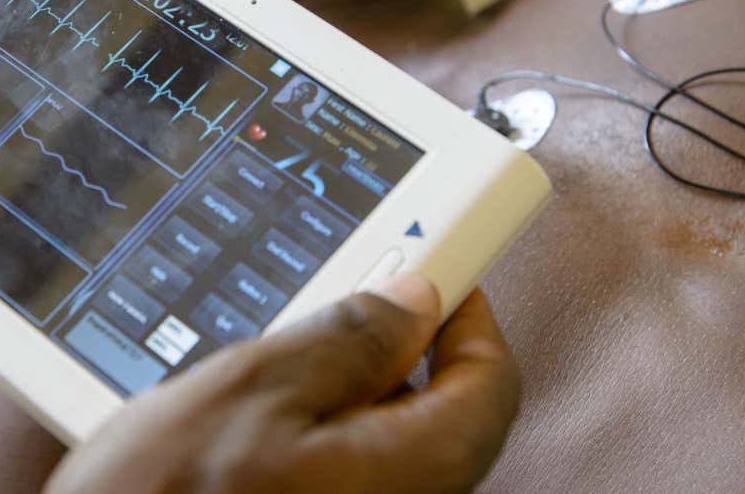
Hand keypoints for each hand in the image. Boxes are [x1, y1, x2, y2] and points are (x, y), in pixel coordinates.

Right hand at [45, 276, 520, 493]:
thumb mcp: (252, 388)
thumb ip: (348, 341)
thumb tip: (412, 298)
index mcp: (411, 470)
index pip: (493, 382)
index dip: (465, 313)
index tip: (427, 273)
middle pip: (444, 410)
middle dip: (395, 348)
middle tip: (332, 307)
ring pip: (388, 438)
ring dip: (345, 388)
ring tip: (269, 366)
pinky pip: (349, 468)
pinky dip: (317, 429)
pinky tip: (252, 419)